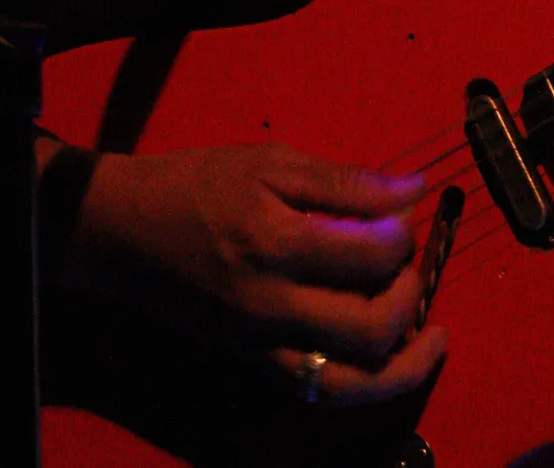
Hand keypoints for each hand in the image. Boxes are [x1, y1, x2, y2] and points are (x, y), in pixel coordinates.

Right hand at [56, 142, 447, 404]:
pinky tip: (384, 356)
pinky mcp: (253, 364)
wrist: (125, 231)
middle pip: (371, 326)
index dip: (403, 236)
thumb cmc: (199, 184)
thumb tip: (414, 189)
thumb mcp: (270, 161)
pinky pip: (320, 391)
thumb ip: (345, 182)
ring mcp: (261, 345)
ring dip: (403, 362)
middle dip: (411, 294)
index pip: (370, 255)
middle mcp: (271, 305)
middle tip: (411, 261)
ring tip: (428, 333)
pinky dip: (363, 382)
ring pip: (353, 382)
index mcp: (276, 241)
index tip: (404, 213)